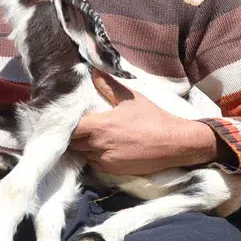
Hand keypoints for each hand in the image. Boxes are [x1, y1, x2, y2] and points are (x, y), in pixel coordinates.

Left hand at [70, 86, 218, 175]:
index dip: (66, 125)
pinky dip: (92, 157)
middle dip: (71, 136)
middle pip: (72, 143)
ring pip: (82, 154)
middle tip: (74, 129)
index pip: (70, 129)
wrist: (175, 143)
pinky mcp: (112, 170)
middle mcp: (99, 145)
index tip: (66, 120)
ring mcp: (105, 159)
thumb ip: (108, 86)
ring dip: (81, 147)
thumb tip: (94, 70)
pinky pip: (93, 164)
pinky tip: (99, 148)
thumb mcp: (131, 98)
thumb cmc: (153, 118)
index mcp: (100, 126)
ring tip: (86, 138)